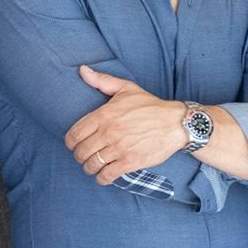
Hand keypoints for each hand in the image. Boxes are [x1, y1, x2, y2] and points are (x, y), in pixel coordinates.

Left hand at [65, 66, 183, 183]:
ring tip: (94, 166)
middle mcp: (109, 133)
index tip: (75, 145)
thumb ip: (102, 81)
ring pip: (92, 165)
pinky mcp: (131, 162)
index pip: (74, 135)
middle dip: (80, 157)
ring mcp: (120, 148)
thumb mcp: (127, 89)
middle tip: (86, 156)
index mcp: (104, 115)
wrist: (177, 123)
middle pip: (81, 152)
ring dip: (90, 168)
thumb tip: (82, 70)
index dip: (71, 143)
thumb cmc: (151, 106)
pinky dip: (102, 178)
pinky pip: (107, 175)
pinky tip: (104, 175)